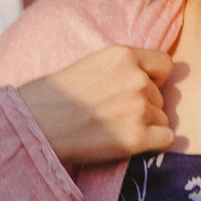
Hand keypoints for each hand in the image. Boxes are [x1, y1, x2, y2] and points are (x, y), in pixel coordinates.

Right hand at [13, 44, 177, 170]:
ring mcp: (139, 108)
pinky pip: (166, 139)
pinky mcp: (137, 137)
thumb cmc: (50, 98)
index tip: (135, 91)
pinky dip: (152, 143)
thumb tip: (145, 83)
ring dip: (144, 126)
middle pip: (159, 96)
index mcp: (123, 56)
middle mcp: (137, 79)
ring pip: (161, 119)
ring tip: (111, 130)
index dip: (152, 79)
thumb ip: (120, 69)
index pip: (163, 65)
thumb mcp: (89, 66)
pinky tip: (129, 144)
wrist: (34, 126)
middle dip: (143, 106)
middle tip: (111, 116)